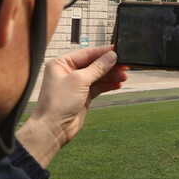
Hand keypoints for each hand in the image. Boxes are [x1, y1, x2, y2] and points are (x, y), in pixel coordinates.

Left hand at [16, 45, 127, 167]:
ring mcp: (75, 85)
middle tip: (125, 65)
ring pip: (97, 76)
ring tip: (124, 76)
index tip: (118, 50)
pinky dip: (108, 85)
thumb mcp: (79, 80)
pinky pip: (98, 87)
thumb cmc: (58, 102)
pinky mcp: (82, 96)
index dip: (103, 52)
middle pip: (93, 64)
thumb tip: (111, 56)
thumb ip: (97, 68)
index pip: (86, 53)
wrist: (53, 128)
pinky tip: (118, 85)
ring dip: (111, 76)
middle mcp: (68, 72)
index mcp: (61, 63)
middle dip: (109, 65)